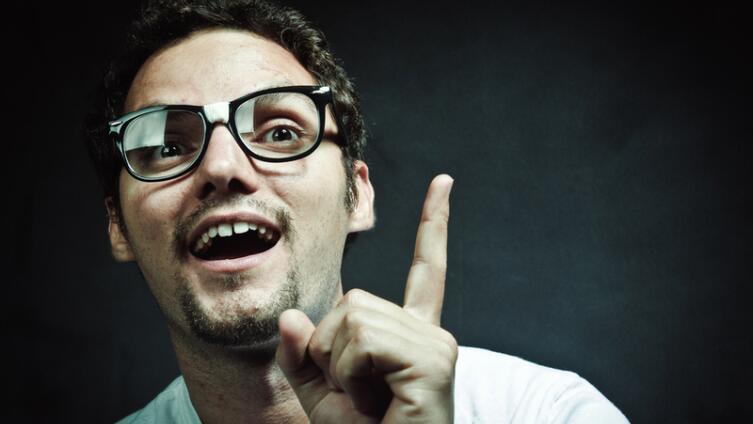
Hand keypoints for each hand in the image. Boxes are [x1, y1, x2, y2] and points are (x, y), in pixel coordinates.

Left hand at [276, 174, 456, 422]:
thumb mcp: (320, 397)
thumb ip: (304, 356)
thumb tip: (294, 318)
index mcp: (409, 335)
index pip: (424, 270)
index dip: (433, 226)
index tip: (444, 182)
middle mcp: (429, 333)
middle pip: (354, 299)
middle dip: (331, 349)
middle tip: (355, 395)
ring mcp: (435, 345)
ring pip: (353, 319)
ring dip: (339, 367)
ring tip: (366, 402)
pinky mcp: (433, 360)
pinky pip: (364, 342)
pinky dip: (350, 375)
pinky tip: (375, 403)